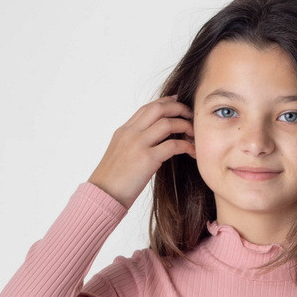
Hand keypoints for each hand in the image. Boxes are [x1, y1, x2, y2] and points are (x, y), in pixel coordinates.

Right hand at [87, 95, 195, 209]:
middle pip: (158, 109)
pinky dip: (186, 146)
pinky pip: (173, 145)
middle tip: (190, 115)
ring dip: (185, 126)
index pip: (147, 108)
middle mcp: (131, 133)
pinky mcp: (147, 159)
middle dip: (178, 108)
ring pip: (167, 123)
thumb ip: (133, 143)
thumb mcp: (119, 153)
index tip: (177, 102)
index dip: (165, 102)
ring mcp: (138, 145)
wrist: (103, 194)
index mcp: (124, 131)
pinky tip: (192, 150)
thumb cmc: (112, 180)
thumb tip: (151, 142)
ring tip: (194, 133)